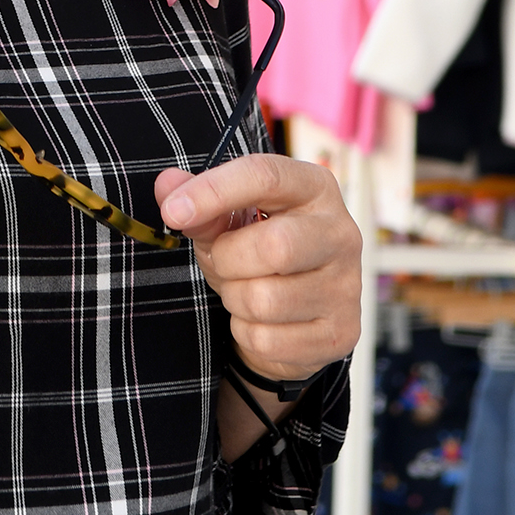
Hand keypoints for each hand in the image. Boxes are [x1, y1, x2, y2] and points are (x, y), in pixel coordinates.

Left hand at [155, 154, 360, 383]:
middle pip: (273, 246)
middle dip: (228, 259)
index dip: (214, 190)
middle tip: (223, 261)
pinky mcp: (341, 332)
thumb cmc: (256, 250)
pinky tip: (262, 320)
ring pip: (266, 299)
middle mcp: (342, 232)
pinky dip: (248, 333)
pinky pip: (269, 339)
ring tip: (245, 288)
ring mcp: (348, 285)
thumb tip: (167, 185)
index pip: (265, 176)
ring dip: (235, 298)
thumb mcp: (225, 221)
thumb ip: (197, 202)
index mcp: (315, 187)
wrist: (295, 313)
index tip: (172, 211)